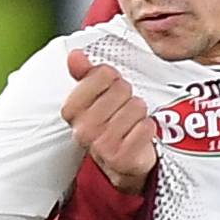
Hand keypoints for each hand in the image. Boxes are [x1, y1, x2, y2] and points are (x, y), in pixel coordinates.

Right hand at [63, 48, 157, 192]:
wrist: (121, 163)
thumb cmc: (109, 125)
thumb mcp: (94, 99)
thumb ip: (85, 75)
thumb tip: (75, 56)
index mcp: (72, 110)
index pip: (103, 74)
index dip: (112, 80)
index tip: (109, 94)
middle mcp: (84, 128)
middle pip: (121, 89)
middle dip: (126, 97)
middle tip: (121, 111)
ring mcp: (102, 144)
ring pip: (136, 106)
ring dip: (138, 114)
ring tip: (130, 124)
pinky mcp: (123, 157)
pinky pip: (146, 126)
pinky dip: (147, 129)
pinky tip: (137, 136)